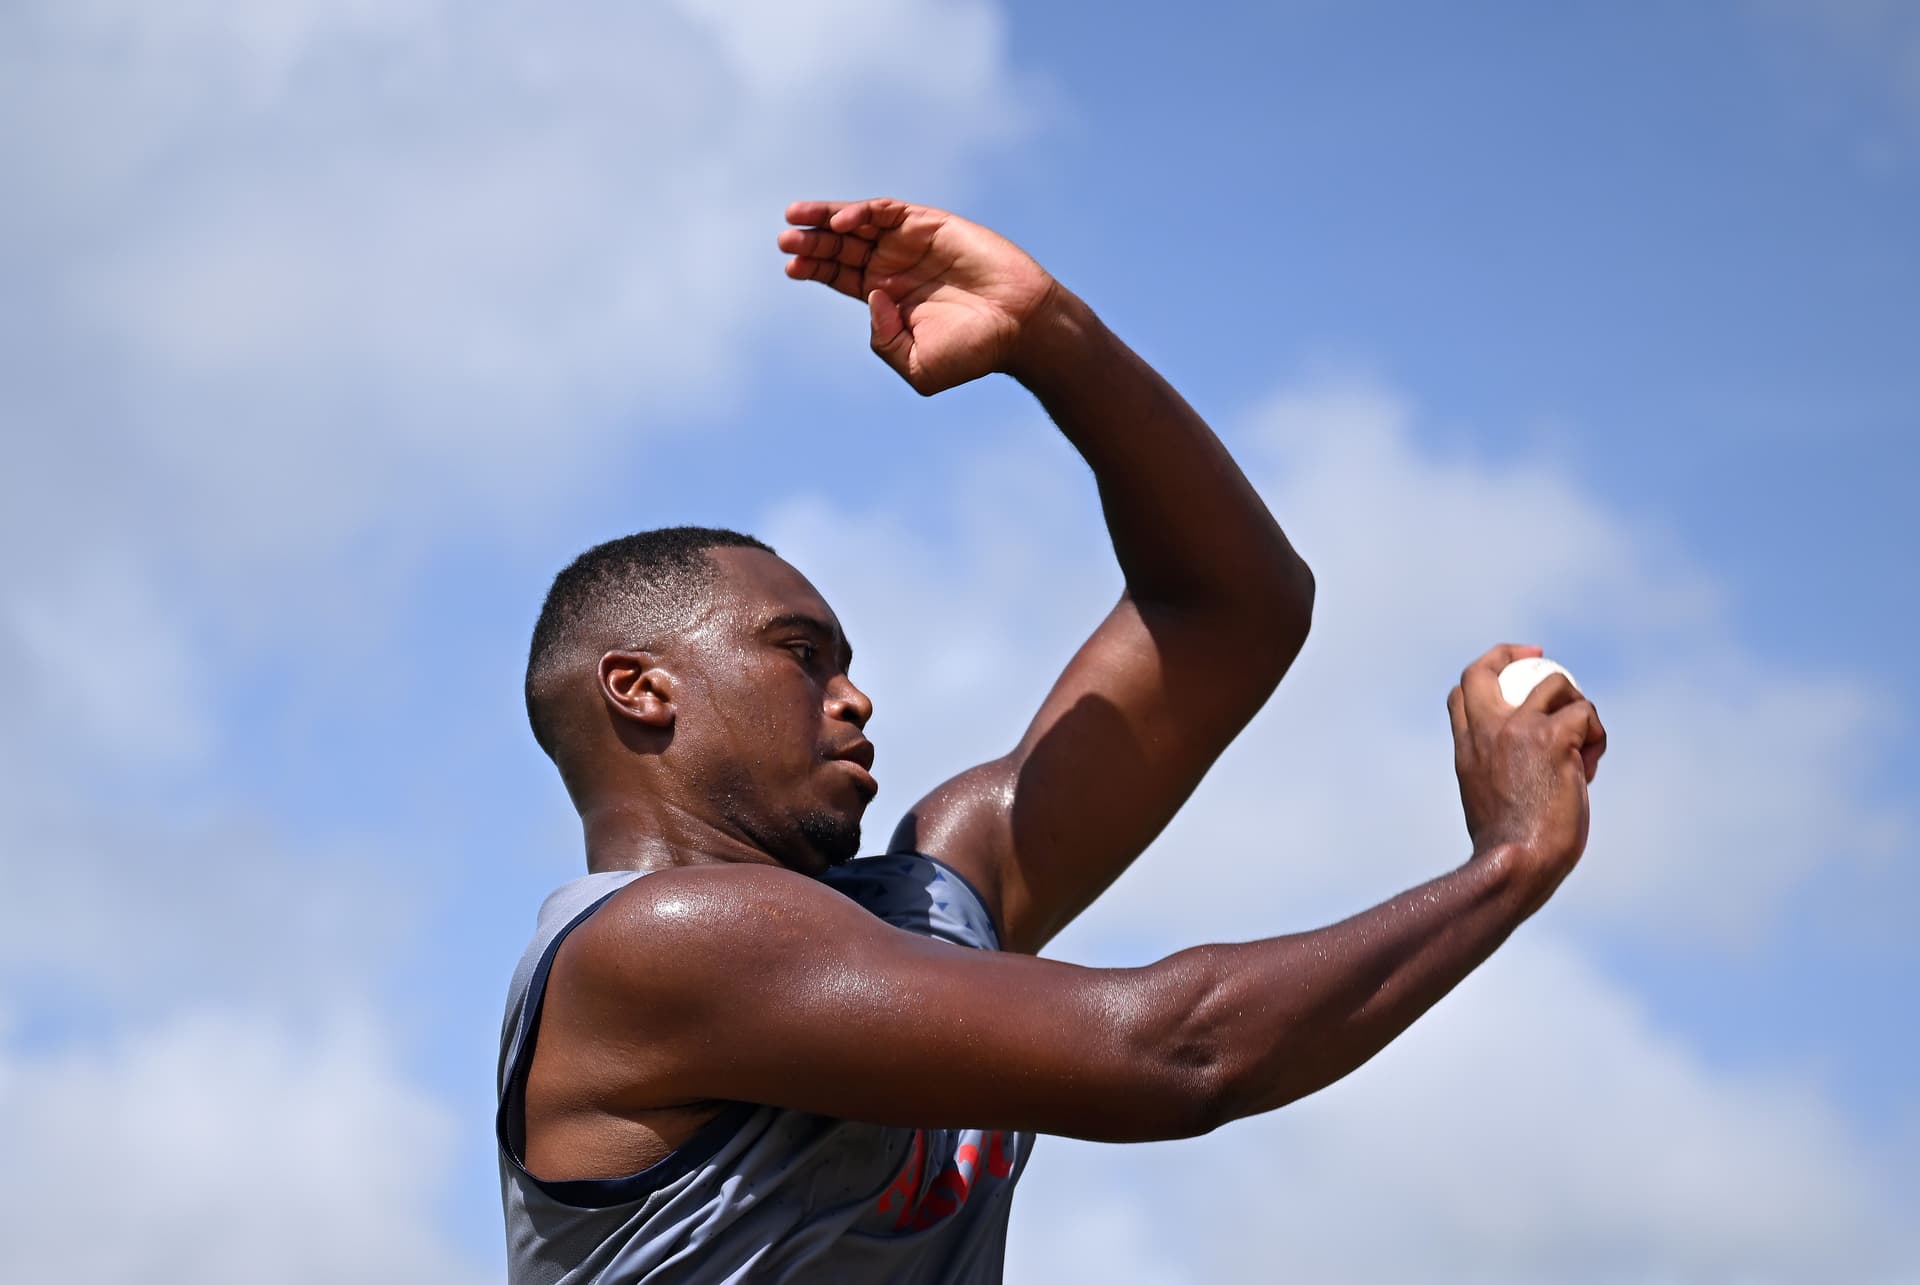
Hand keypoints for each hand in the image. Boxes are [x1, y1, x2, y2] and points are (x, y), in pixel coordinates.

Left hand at [779, 198, 1059, 394]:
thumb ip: (884, 339)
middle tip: (786, 239)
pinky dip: (863, 212)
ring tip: (796, 216)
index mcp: (888, 300)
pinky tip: (842, 222)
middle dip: (812, 242)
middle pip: (842, 248)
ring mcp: (913, 244)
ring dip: (826, 219)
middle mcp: (896, 268)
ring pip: (859, 224)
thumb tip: (872, 295)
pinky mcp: (932, 225)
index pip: (840, 277)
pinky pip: (889, 212)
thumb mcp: (916, 365)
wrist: (1021, 328)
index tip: (791, 267)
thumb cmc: (974, 352)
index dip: (814, 269)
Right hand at [1447, 643, 1606, 898]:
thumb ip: (1496, 772)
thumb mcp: (1487, 801)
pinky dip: (1595, 735)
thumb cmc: (1509, 850)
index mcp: (1466, 749)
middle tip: (1540, 661)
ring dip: (1576, 705)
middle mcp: (1485, 731)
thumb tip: (1530, 771)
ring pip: (1554, 683)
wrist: (1517, 863)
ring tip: (1584, 743)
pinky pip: (1584, 714)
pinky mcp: (1551, 738)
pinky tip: (1591, 766)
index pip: (1463, 693)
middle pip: (1484, 669)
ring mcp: (1517, 730)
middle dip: (1511, 654)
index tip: (1509, 677)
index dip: (1486, 676)